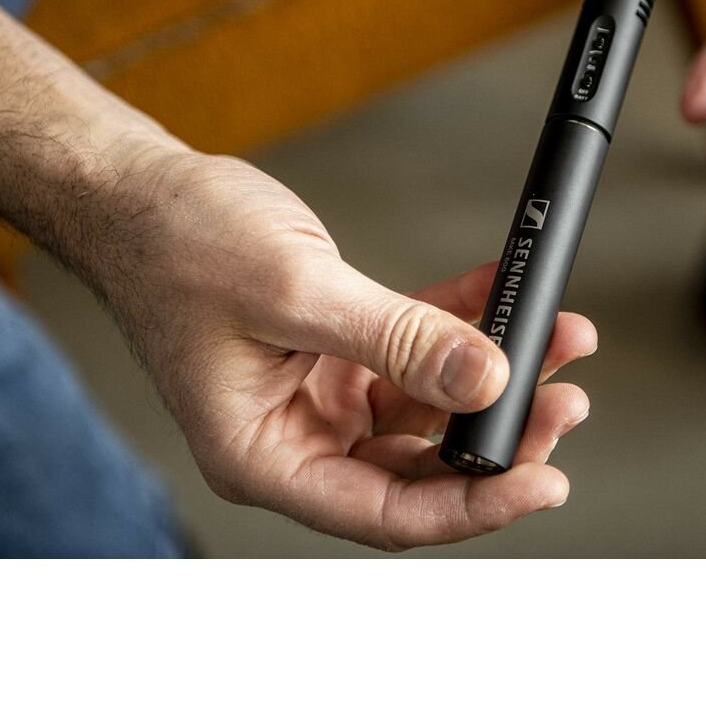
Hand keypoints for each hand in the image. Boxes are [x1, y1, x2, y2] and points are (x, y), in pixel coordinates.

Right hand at [87, 149, 595, 550]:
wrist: (142, 193)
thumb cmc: (178, 246)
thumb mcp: (294, 293)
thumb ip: (394, 342)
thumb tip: (484, 381)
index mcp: (263, 455)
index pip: (384, 512)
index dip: (471, 506)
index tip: (542, 482)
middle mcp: (296, 435)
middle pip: (417, 466)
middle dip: (499, 435)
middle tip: (564, 401)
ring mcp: (320, 392)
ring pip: (428, 406)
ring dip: (494, 373)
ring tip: (557, 339)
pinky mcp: (339, 347)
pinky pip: (415, 346)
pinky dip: (462, 323)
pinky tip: (505, 296)